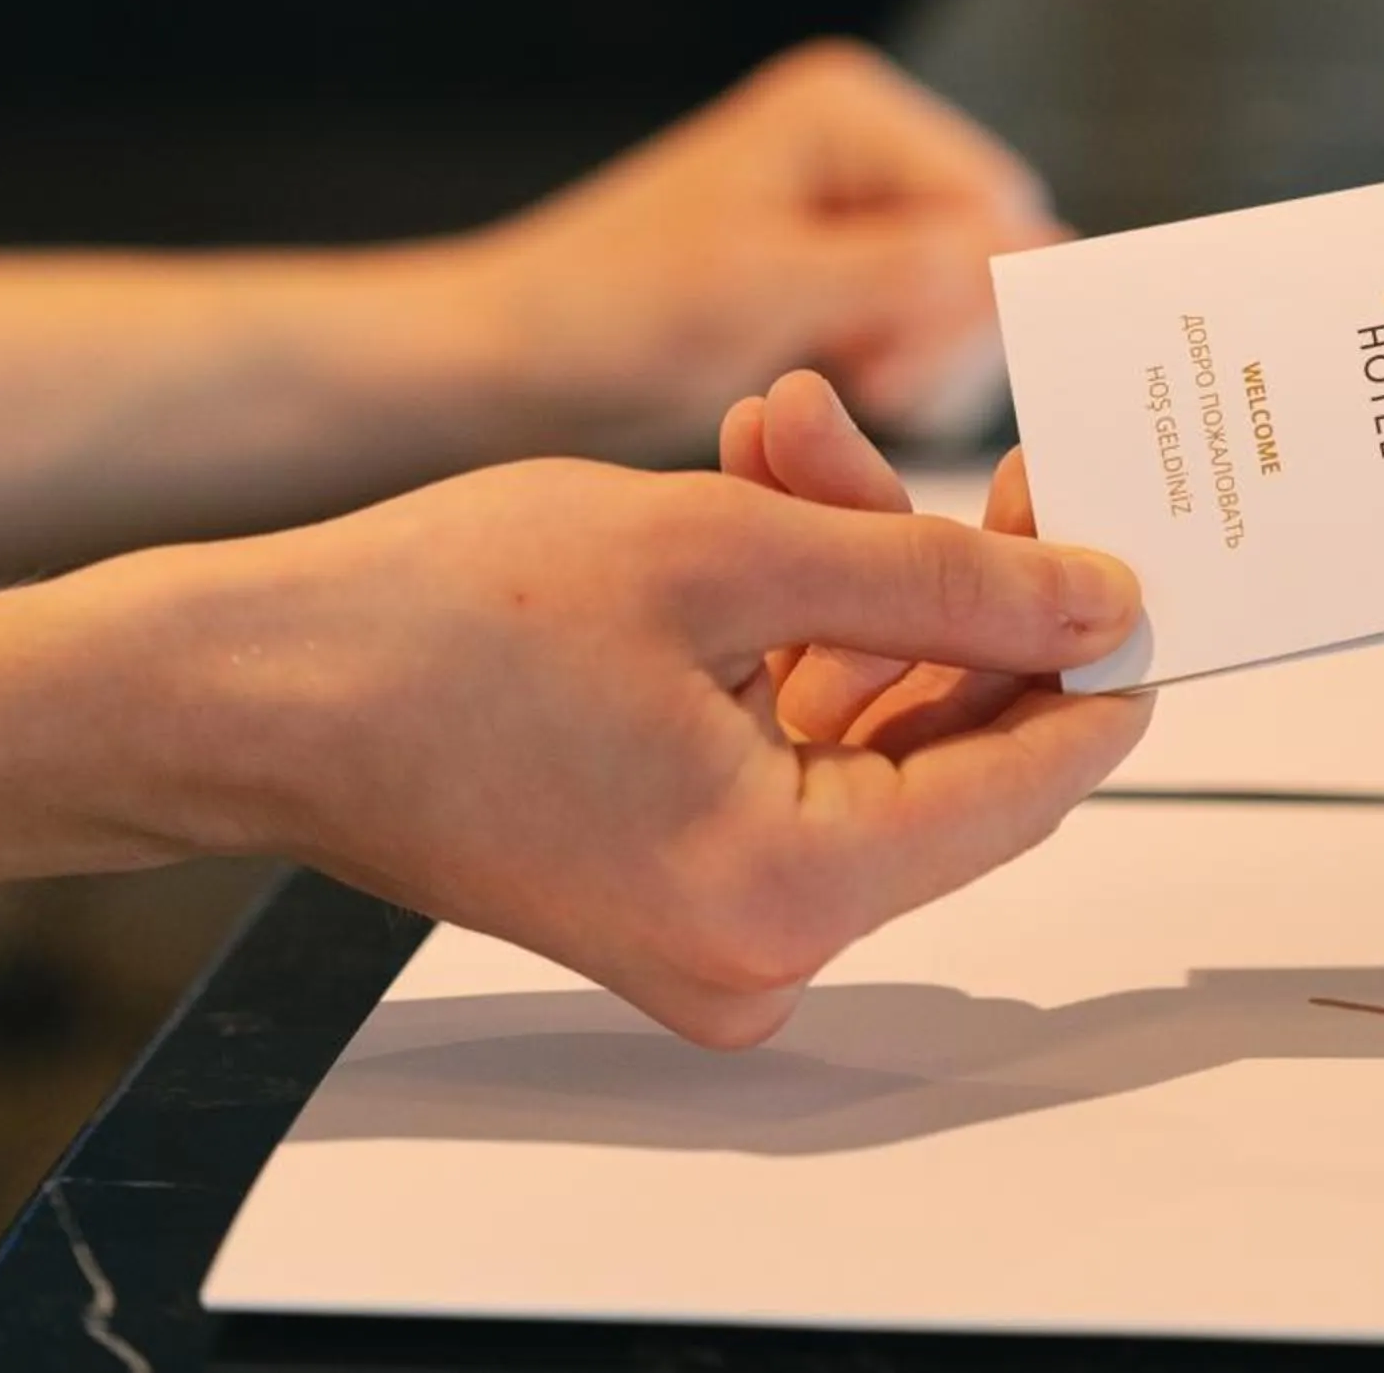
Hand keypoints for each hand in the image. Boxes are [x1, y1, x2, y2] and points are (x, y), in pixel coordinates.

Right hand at [62, 395, 1145, 1046]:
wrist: (243, 686)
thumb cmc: (432, 623)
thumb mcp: (728, 552)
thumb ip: (942, 577)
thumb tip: (1102, 603)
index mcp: (785, 895)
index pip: (1032, 777)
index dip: (1096, 648)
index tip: (1140, 542)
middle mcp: (765, 945)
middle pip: (958, 751)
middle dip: (961, 584)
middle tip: (988, 458)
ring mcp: (722, 919)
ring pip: (880, 726)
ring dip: (865, 578)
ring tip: (794, 439)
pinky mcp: (685, 874)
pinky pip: (804, 742)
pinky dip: (804, 626)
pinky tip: (770, 495)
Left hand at [466, 41, 1062, 454]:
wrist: (503, 361)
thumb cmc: (606, 314)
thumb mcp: (769, 290)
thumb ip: (911, 270)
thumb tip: (1040, 250)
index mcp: (849, 110)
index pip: (994, 202)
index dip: (974, 295)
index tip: (897, 370)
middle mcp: (864, 145)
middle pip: (989, 250)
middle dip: (944, 334)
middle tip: (868, 384)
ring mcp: (855, 211)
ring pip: (965, 301)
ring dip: (920, 362)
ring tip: (845, 387)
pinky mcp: (839, 274)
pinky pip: (922, 329)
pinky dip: (894, 374)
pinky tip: (837, 389)